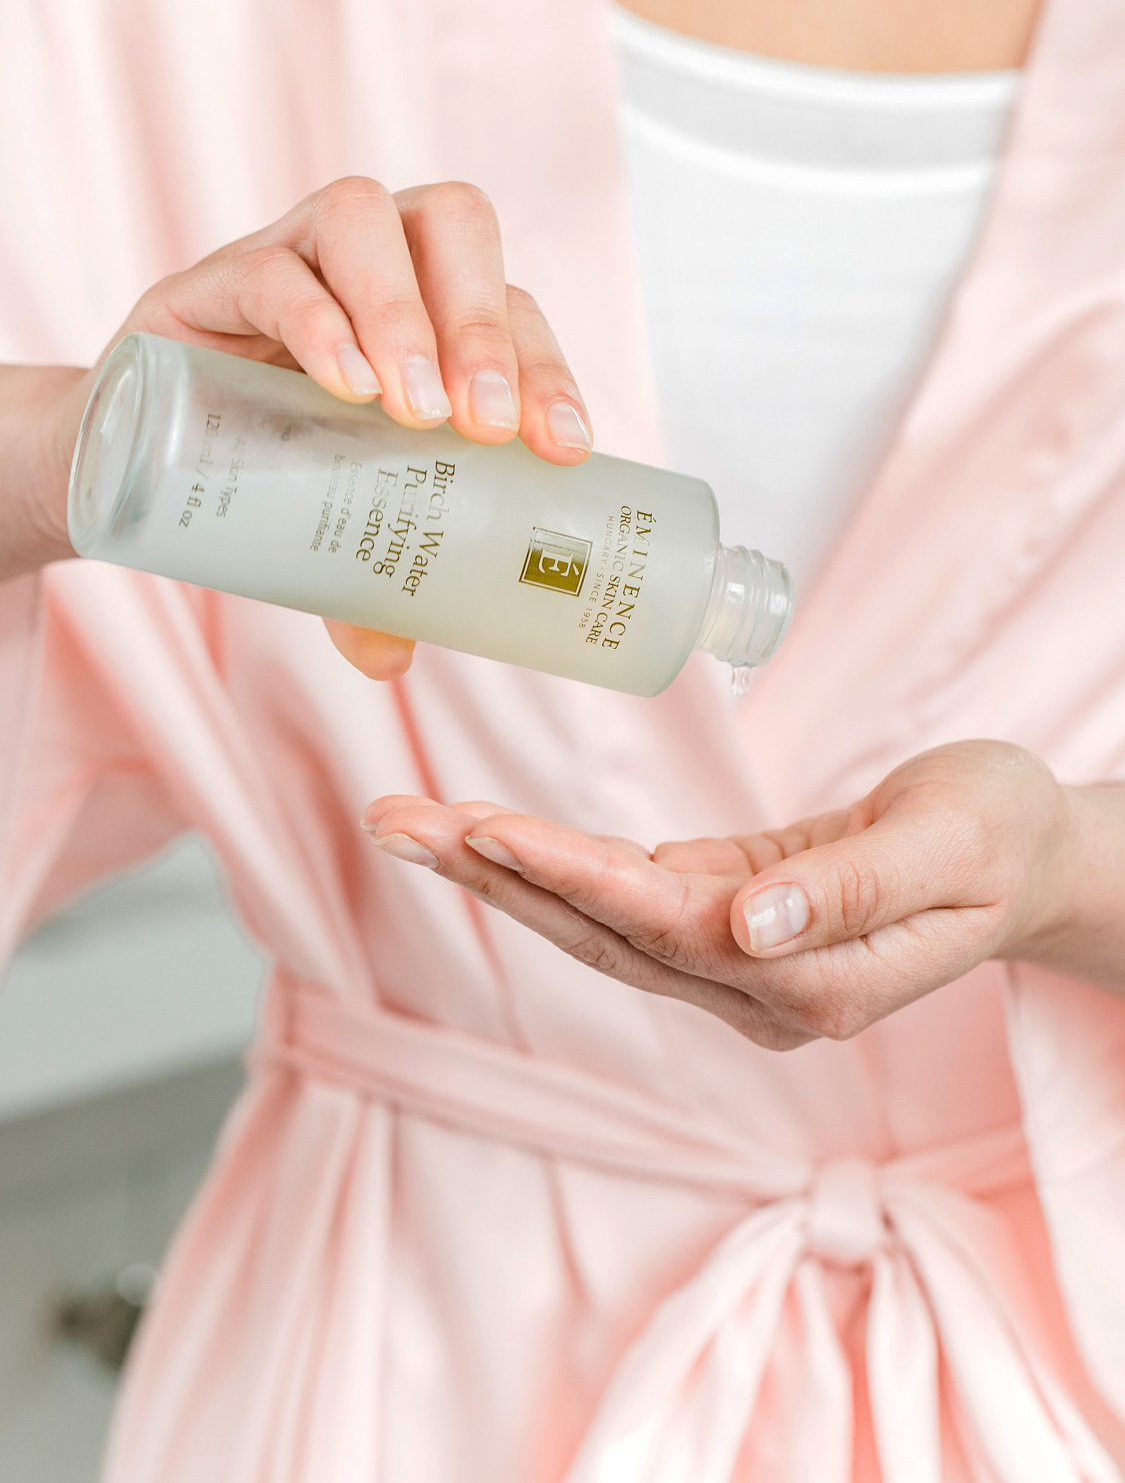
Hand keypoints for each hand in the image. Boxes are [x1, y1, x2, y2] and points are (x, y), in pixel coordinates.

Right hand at [9, 177, 591, 678]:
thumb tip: (391, 659)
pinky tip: (341, 388)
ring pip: (363, 216)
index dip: (546, 369)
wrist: (138, 449)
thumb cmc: (268, 474)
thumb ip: (364, 589)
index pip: (512, 309)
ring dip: (402, 317)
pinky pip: (272, 268)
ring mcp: (294, 257)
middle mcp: (372, 263)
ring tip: (414, 415)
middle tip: (483, 427)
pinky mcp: (215, 278)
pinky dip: (316, 323)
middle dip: (483, 327)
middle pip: (453, 223)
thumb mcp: (335, 529)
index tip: (561, 451)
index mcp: (429, 314)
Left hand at [361, 741, 1124, 1049]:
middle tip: (395, 823)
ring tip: (415, 823)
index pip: (661, 924)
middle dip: (493, 874)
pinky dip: (558, 864)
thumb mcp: (950, 848)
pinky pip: (629, 895)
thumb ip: (848, 893)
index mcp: (811, 979)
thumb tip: (744, 925)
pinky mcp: (730, 920)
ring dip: (505, 869)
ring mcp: (738, 962)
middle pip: (601, 931)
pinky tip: (493, 838)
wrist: (1027, 859)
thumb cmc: (1000, 839)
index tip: (479, 828)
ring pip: (599, 919)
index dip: (567, 874)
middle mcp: (759, 988)